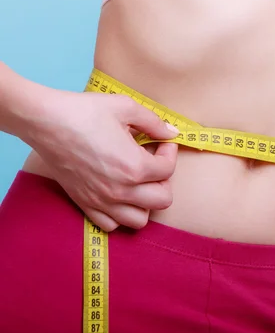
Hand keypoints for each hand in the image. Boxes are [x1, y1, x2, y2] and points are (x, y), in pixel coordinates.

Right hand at [25, 88, 179, 231]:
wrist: (45, 121)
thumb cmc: (85, 112)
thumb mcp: (126, 107)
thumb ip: (154, 122)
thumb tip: (172, 132)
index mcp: (135, 167)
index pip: (169, 170)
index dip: (169, 152)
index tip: (160, 141)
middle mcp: (121, 190)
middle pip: (162, 200)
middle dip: (164, 180)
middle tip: (154, 163)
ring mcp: (102, 201)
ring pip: (139, 220)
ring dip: (146, 202)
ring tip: (139, 181)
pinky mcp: (85, 203)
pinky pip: (111, 224)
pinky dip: (120, 214)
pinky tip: (119, 193)